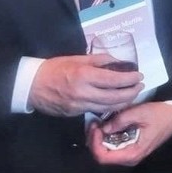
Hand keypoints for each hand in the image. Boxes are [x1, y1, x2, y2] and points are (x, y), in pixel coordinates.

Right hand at [28, 54, 143, 116]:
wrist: (31, 85)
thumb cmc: (55, 68)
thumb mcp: (78, 58)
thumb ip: (100, 60)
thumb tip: (119, 63)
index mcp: (84, 76)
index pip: (115, 80)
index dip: (130, 79)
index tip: (139, 75)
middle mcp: (83, 93)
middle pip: (115, 97)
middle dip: (131, 92)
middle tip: (140, 86)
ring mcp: (78, 105)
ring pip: (108, 107)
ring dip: (123, 102)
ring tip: (132, 94)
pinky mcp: (74, 114)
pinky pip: (96, 110)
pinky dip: (109, 107)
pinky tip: (116, 101)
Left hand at [87, 102, 171, 165]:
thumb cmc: (160, 115)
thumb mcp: (139, 113)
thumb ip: (119, 121)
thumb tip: (103, 127)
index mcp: (132, 153)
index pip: (103, 157)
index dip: (95, 142)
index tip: (96, 127)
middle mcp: (130, 158)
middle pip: (102, 155)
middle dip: (95, 139)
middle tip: (94, 123)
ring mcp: (130, 153)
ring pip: (106, 151)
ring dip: (100, 138)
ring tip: (99, 122)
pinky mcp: (131, 148)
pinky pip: (113, 146)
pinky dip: (107, 137)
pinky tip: (107, 125)